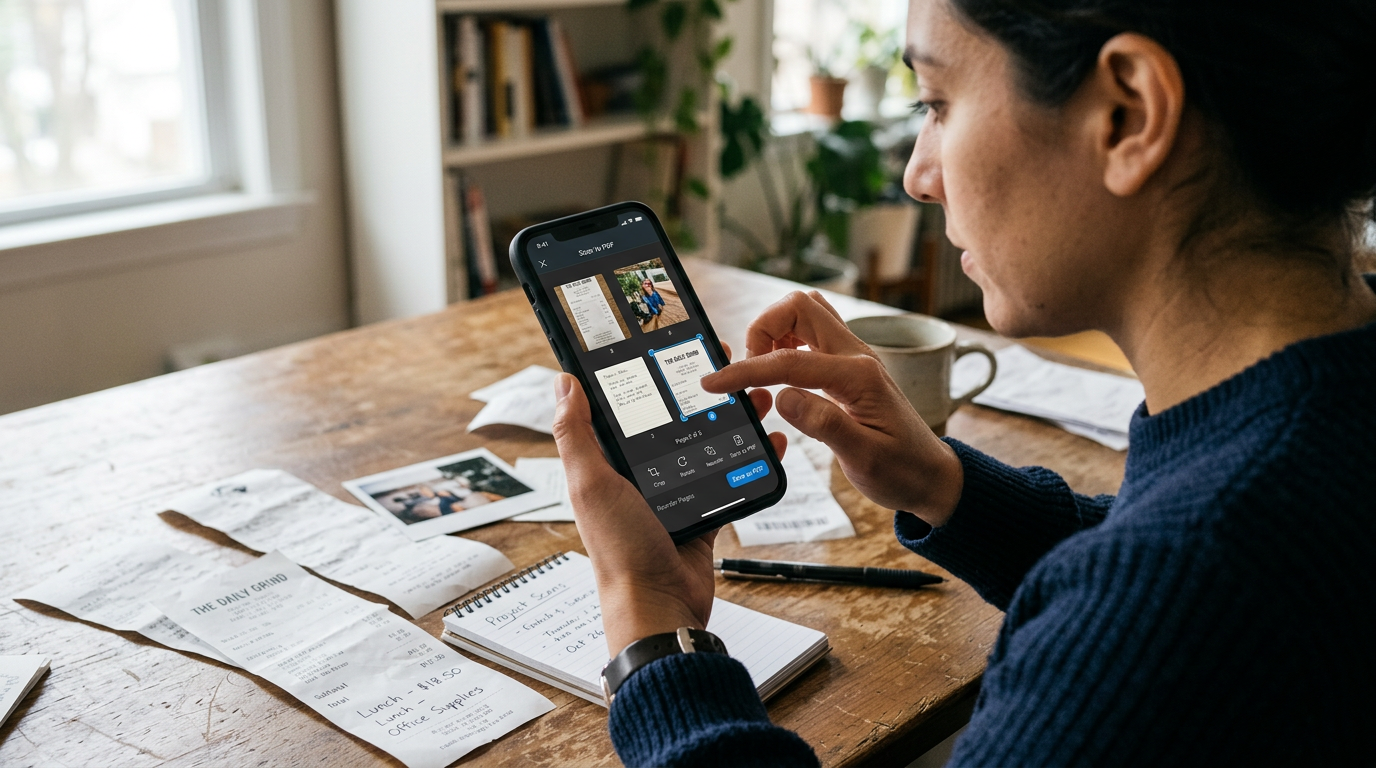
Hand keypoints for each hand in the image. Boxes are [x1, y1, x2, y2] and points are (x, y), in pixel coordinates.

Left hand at [552, 344, 784, 655]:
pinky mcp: (703, 513)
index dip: (646, 375)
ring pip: (705, 443)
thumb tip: (563, 383)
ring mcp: (673, 493)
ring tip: (756, 394)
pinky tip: (771, 440)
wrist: (660, 606)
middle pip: (672, 420)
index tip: (669, 345)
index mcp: (607, 464)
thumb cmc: (620, 551)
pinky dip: (751, 458)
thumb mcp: (591, 485)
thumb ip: (576, 435)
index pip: (626, 406)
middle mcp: (638, 475)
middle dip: (700, 391)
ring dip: (731, 418)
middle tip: (726, 362)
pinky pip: (729, 477)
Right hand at [701, 291, 963, 526]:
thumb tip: (782, 397)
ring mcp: (854, 359)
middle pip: (800, 307)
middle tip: (747, 371)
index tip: (715, 383)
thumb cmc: (903, 471)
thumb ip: (824, 424)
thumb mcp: (864, 458)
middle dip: (762, 330)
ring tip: (761, 372)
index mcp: (859, 376)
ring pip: (805, 315)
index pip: (789, 360)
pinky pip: (811, 337)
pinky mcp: (848, 368)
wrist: (932, 477)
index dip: (745, 370)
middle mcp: (857, 357)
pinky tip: (779, 378)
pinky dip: (786, 346)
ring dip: (775, 333)